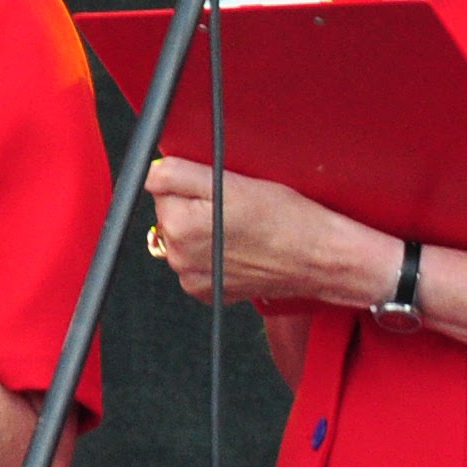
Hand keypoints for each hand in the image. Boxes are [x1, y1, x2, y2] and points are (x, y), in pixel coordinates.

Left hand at [142, 158, 394, 308]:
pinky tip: (240, 248)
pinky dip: (212, 253)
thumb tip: (149, 174)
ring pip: (185, 238)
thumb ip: (179, 174)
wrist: (317, 258)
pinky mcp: (208, 292)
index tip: (219, 188)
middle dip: (195, 206)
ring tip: (241, 229)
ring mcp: (193, 279)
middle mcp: (179, 258)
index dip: (192, 181)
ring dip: (204, 229)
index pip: (162, 187)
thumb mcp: (230, 181)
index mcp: (179, 226)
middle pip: (172, 214)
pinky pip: (198, 262)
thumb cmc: (284, 218)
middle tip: (234, 207)